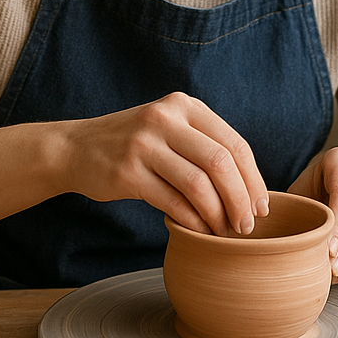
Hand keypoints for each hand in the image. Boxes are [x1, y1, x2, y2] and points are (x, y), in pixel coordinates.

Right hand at [62, 91, 268, 237]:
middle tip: (246, 225)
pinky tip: (199, 231)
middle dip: (240, 199)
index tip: (261, 205)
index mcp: (184, 105)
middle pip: (220, 162)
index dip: (253, 178)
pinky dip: (192, 221)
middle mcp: (165, 118)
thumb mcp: (169, 126)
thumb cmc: (135, 144)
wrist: (76, 148)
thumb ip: (204, 143)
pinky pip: (172, 202)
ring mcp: (144, 144)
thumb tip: (250, 187)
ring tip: (224, 232)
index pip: (233, 143)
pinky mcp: (127, 172)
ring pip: (198, 184)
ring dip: (218, 214)